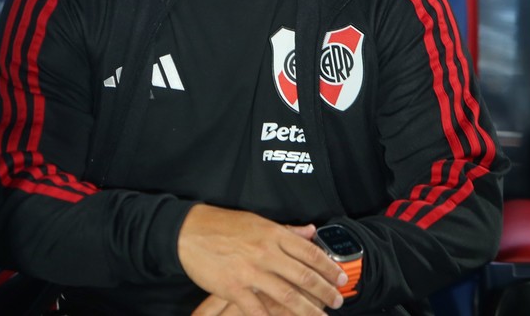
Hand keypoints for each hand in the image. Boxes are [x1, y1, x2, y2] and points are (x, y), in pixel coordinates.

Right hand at [179, 205, 346, 315]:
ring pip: (287, 296)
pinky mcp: (234, 288)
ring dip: (308, 310)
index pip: (310, 252)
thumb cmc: (223, 225)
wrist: (189, 231)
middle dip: (325, 291)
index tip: (340, 277)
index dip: (329, 267)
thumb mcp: (258, 221)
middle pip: (304, 276)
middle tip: (337, 301)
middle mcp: (266, 253)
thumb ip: (286, 230)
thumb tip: (311, 231)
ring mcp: (250, 272)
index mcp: (273, 234)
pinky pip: (258, 310)